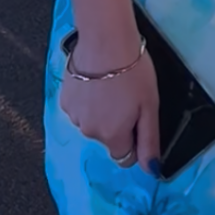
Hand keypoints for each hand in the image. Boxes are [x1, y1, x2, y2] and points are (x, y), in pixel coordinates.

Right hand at [57, 40, 161, 174]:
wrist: (105, 44)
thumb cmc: (134, 74)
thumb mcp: (150, 108)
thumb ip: (149, 141)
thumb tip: (151, 170)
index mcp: (112, 136)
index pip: (124, 157)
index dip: (135, 141)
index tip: (139, 121)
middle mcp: (89, 132)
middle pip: (108, 138)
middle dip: (118, 125)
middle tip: (128, 99)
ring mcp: (73, 116)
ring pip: (93, 123)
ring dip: (102, 113)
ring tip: (112, 87)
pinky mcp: (64, 100)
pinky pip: (80, 109)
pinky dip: (88, 101)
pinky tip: (96, 83)